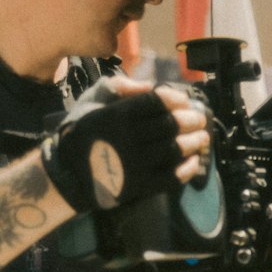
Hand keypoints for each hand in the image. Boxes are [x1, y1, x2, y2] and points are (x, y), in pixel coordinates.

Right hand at [41, 77, 210, 214]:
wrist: (69, 173)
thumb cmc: (82, 132)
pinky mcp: (140, 186)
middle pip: (170, 125)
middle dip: (191, 120)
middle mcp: (128, 139)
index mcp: (117, 115)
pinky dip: (187, 168)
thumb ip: (117, 86)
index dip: (176, 99)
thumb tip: (150, 85)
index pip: (156, 102)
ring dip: (194, 142)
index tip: (184, 100)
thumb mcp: (90, 101)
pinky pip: (171, 177)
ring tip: (203, 137)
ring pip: (174, 149)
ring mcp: (136, 164)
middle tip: (200, 119)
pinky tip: (194, 161)